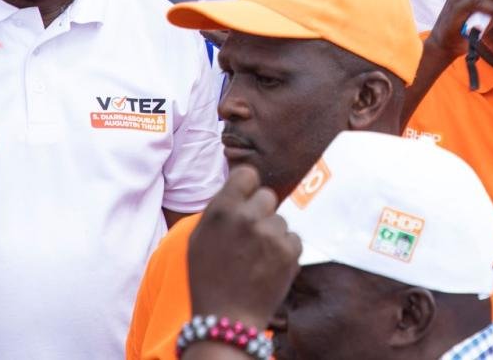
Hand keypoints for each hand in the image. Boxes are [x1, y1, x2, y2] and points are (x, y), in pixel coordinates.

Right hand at [187, 165, 300, 329]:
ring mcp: (271, 234)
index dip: (248, 187)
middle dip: (261, 211)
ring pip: (280, 220)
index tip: (246, 198)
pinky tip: (268, 267)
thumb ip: (220, 209)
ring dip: (272, 234)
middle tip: (250, 235)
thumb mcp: (199, 238)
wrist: (227, 318)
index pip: (247, 174)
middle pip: (268, 195)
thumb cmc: (207, 278)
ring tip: (256, 258)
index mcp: (222, 209)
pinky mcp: (290, 252)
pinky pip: (293, 238)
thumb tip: (240, 189)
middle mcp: (247, 217)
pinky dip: (284, 251)